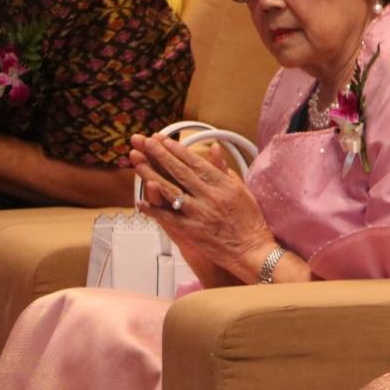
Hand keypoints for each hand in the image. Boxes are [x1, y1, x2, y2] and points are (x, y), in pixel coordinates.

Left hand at [130, 133, 275, 281]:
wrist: (251, 249)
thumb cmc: (250, 221)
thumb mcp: (241, 190)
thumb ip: (224, 169)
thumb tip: (214, 148)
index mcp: (223, 184)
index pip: (196, 162)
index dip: (178, 150)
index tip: (164, 140)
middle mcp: (210, 195)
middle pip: (180, 171)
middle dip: (160, 155)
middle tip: (146, 142)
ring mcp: (199, 213)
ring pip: (170, 190)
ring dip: (151, 176)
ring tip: (137, 164)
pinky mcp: (191, 230)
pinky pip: (167, 218)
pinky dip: (153, 210)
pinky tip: (140, 202)